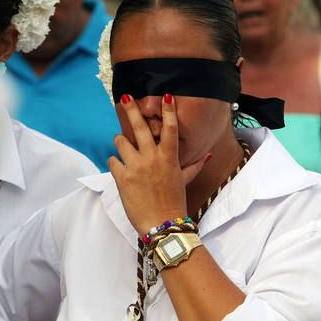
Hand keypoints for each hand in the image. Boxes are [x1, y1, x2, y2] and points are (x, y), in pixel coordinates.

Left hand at [108, 94, 209, 234]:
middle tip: (125, 97)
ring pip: (121, 141)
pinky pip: (112, 160)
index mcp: (169, 158)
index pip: (170, 128)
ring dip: (121, 141)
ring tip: (123, 144)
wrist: (162, 225)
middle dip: (131, 109)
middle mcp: (152, 159)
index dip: (168, 110)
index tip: (166, 95)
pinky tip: (121, 169)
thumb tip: (207, 155)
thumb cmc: (174, 202)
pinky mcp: (122, 178)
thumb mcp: (185, 181)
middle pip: (139, 127)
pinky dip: (115, 163)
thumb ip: (194, 166)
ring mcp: (136, 167)